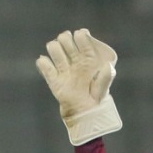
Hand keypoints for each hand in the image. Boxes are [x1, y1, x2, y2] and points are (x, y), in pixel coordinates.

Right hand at [35, 28, 122, 144]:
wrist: (83, 116)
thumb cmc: (96, 101)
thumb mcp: (103, 89)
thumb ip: (106, 78)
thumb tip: (109, 66)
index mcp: (88, 59)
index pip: (82, 38)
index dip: (81, 35)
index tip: (81, 37)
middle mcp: (75, 61)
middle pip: (65, 38)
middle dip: (66, 39)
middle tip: (71, 52)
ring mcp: (63, 69)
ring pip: (53, 47)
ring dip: (55, 49)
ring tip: (61, 61)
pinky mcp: (54, 79)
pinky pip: (44, 65)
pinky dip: (43, 63)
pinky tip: (48, 66)